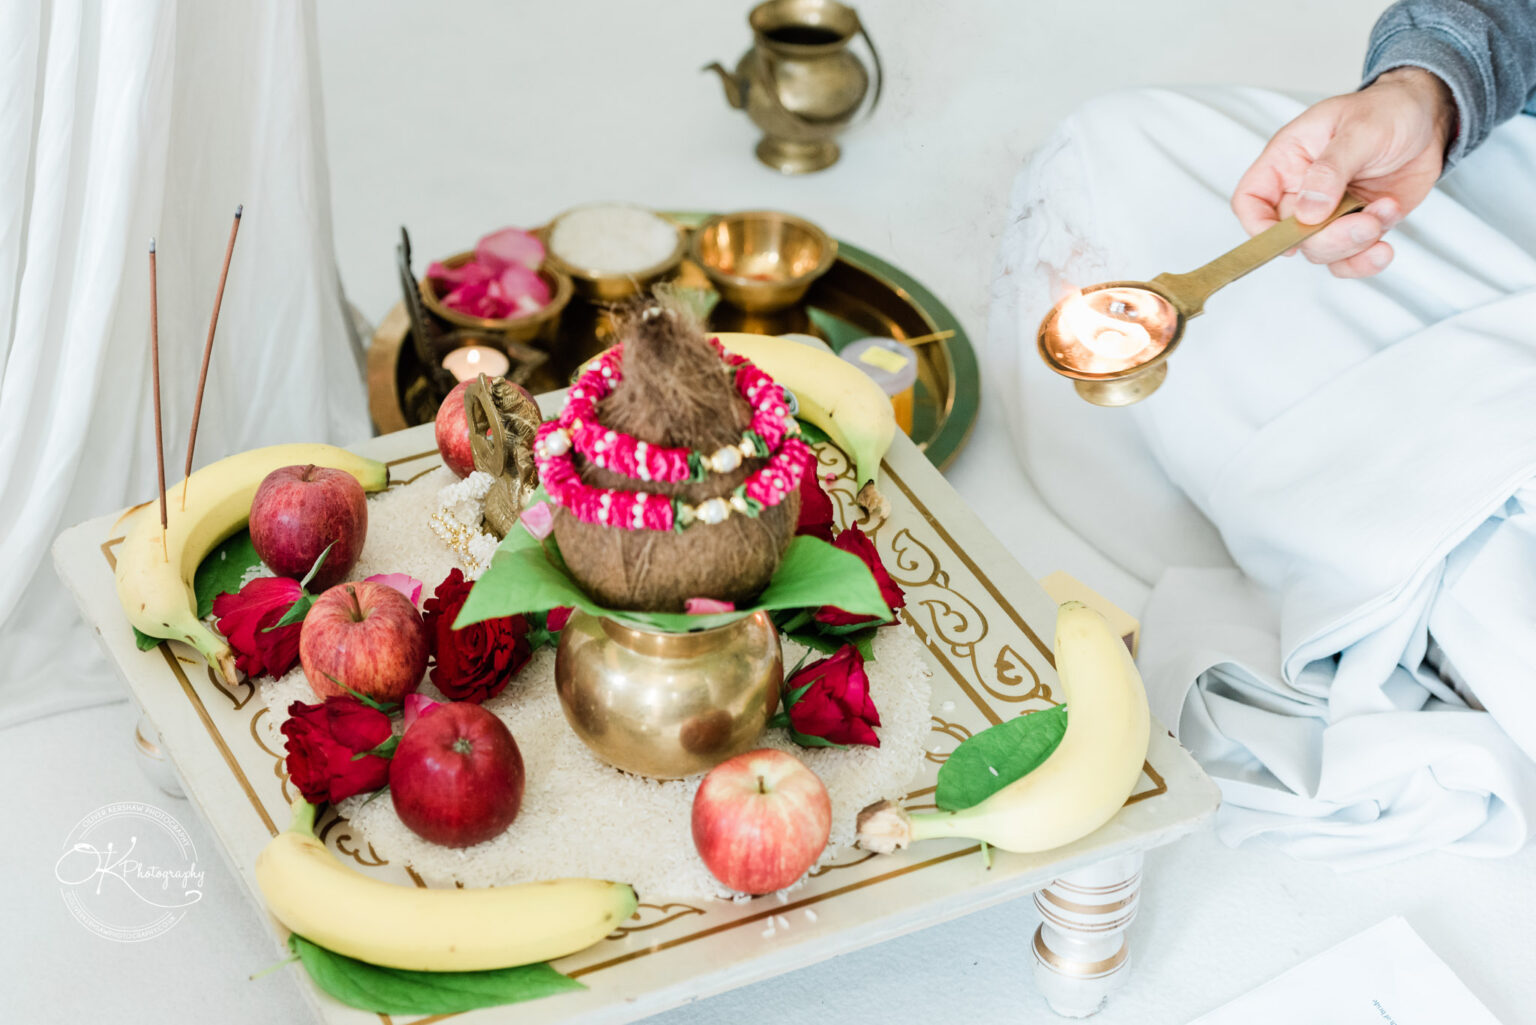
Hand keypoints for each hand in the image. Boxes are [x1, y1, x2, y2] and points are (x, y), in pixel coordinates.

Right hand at [1232, 68, 1455, 277]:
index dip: (1258, 225)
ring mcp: (1328, 213)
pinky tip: (1386, 245)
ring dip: (1354, 245)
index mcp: (1287, 161)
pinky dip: (1367, 260)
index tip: (1288, 238)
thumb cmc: (1388, 110)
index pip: (1250, 200)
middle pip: (1289, 236)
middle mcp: (1301, 191)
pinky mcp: (1355, 226)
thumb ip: (1330, 170)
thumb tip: (1308, 210)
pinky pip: (1349, 260)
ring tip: (1385, 213)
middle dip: (1327, 239)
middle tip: (1364, 224)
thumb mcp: (1360, 129)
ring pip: (1321, 252)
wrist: (1429, 119)